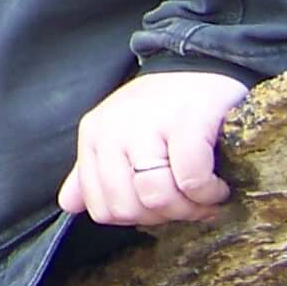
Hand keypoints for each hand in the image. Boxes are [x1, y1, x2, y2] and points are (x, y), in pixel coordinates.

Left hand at [57, 70, 250, 226]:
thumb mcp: (120, 135)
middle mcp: (114, 127)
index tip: (161, 207)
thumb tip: (69, 204)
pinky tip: (217, 185)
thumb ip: (93, 171)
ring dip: (188, 207)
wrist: (203, 67)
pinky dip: (207, 193)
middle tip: (186, 202)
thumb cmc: (163, 110)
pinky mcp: (188, 120)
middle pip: (128, 207)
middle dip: (163, 215)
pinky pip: (191, 179)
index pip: (100, 208)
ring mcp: (149, 122)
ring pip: (155, 196)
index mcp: (93, 135)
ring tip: (203, 195)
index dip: (137, 218)